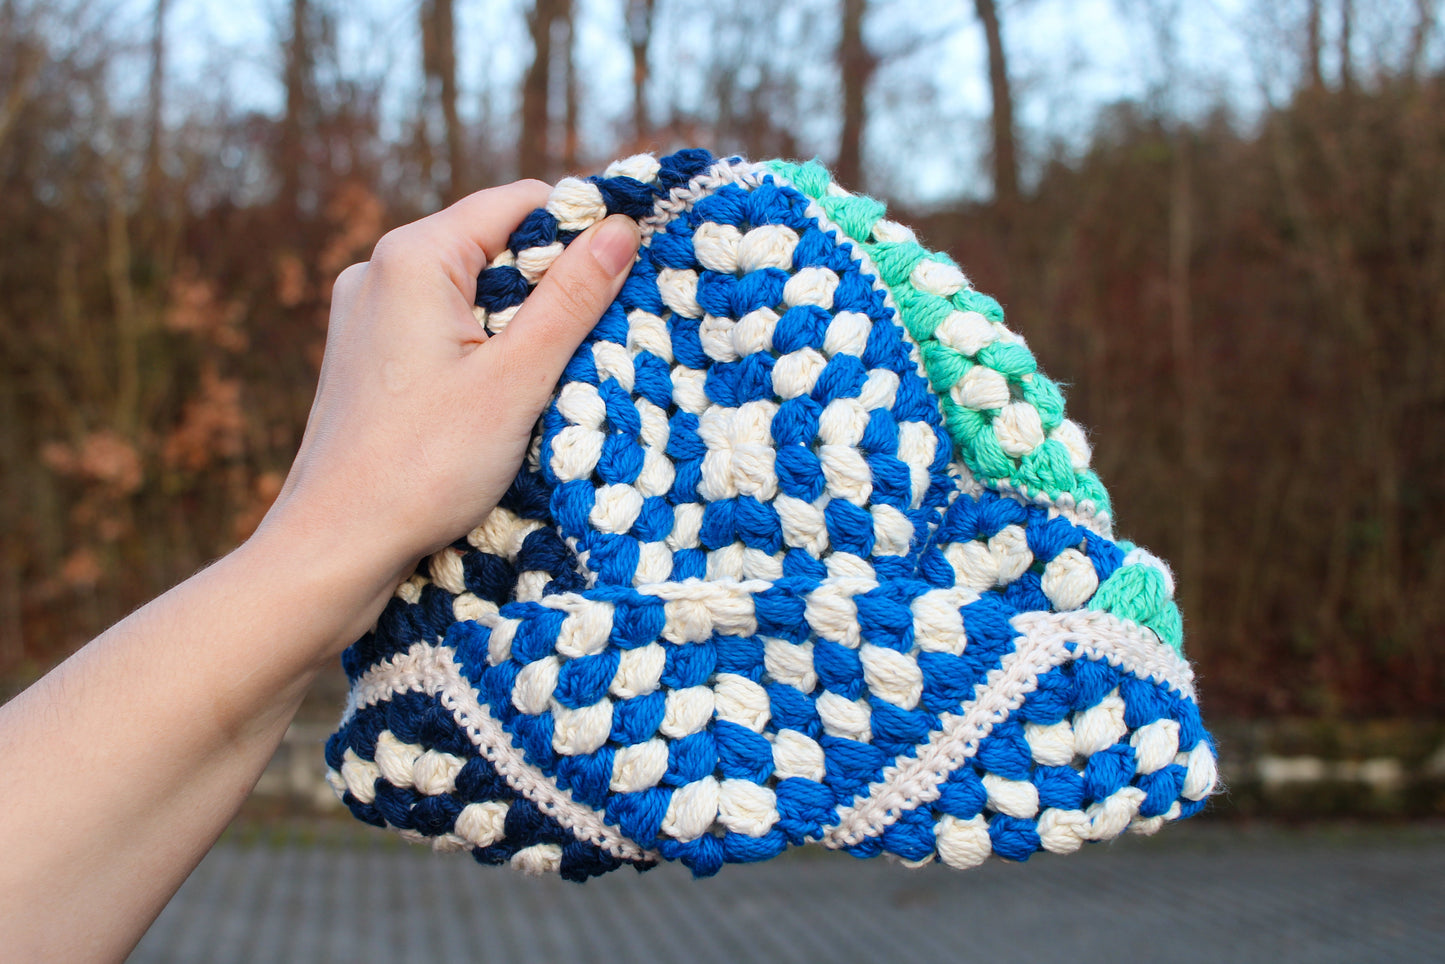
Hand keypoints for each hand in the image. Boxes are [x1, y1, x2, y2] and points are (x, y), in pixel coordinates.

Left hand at [262, 181, 640, 603]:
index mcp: (414, 257)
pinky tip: (503, 397)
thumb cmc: (423, 466)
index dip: (580, 226)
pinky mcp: (366, 357)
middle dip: (551, 283)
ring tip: (553, 374)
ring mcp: (365, 314)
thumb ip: (571, 299)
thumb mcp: (516, 380)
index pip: (517, 202)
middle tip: (603, 331)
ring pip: (469, 290)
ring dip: (518, 322)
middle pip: (492, 245)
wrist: (334, 547)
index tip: (630, 264)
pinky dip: (481, 347)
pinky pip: (439, 326)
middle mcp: (380, 270)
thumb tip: (621, 230)